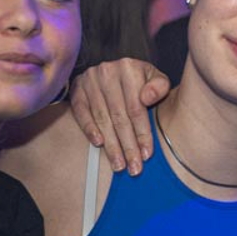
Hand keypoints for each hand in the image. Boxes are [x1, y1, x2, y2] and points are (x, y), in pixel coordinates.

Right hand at [67, 59, 168, 173]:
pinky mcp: (77, 88)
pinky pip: (81, 112)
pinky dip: (89, 129)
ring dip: (111, 145)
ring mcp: (90, 80)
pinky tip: (99, 144)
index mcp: (129, 68)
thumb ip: (159, 86)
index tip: (147, 155)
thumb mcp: (154, 76)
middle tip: (133, 167)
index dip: (142, 134)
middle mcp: (107, 72)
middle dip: (128, 146)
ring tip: (119, 165)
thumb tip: (147, 98)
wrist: (114, 68)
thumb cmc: (139, 78)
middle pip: (119, 117)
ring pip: (102, 118)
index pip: (137, 109)